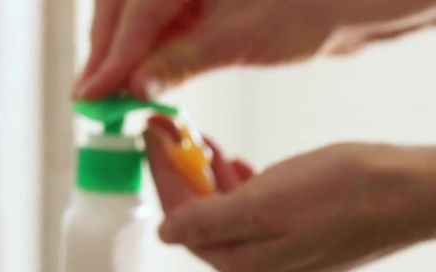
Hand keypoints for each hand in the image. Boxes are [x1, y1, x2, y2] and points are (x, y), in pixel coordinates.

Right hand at [74, 0, 343, 99]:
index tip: (91, 95)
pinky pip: (156, 19)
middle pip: (120, 6)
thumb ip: (182, 60)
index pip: (134, 12)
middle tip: (90, 99)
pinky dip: (145, 48)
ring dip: (121, 52)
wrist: (346, 6)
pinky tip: (138, 78)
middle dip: (106, 52)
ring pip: (133, 13)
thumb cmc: (306, 13)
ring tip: (108, 94)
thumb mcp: (239, 41)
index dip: (110, 57)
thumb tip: (134, 85)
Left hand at [145, 116, 435, 271]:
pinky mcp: (315, 248)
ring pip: (235, 223)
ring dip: (216, 184)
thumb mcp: (268, 199)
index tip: (155, 140)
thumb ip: (211, 220)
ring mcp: (292, 264)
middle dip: (187, 180)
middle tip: (177, 135)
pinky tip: (249, 170)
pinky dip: (247, 194)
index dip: (165, 177)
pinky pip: (264, 223)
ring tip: (210, 146)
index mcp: (248, 268)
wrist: (415, 195)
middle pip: (207, 227)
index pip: (185, 225)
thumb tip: (168, 233)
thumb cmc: (353, 193)